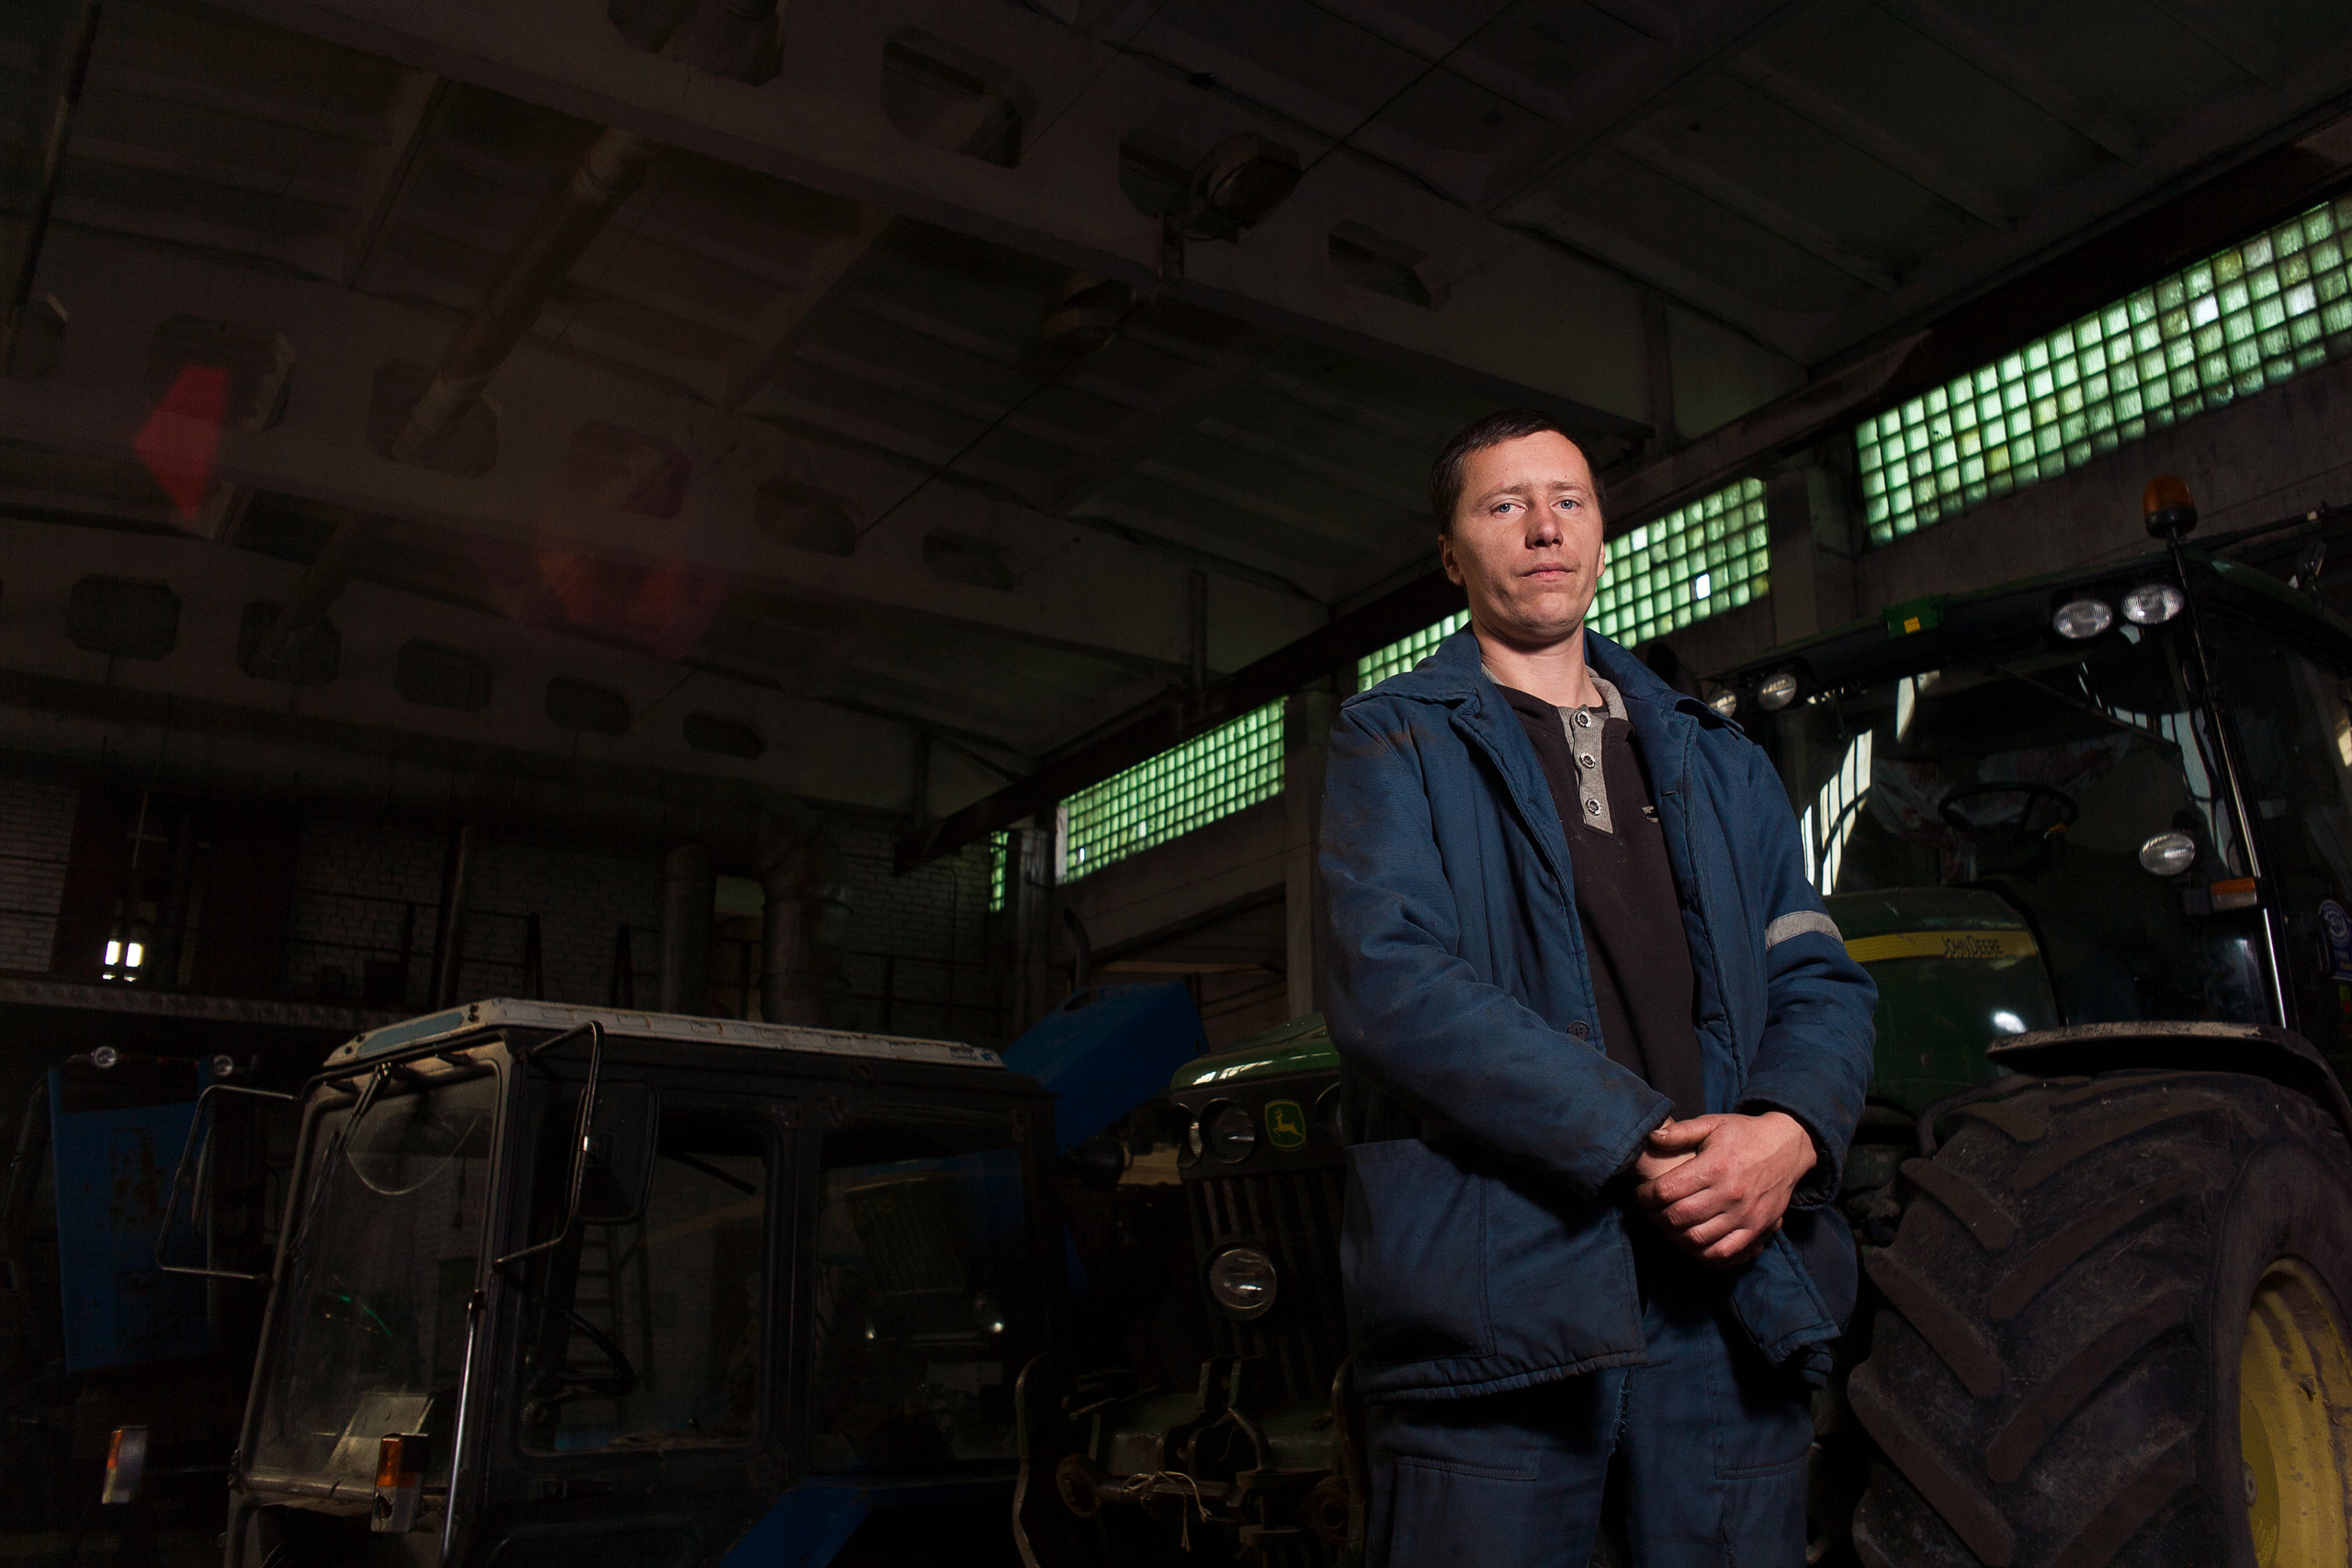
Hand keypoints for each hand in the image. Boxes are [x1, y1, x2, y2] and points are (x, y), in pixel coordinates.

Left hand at [1635, 1111, 1817, 1268]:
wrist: (1788, 1147)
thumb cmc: (1744, 1134)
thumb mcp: (1713, 1123)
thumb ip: (1681, 1131)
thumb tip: (1651, 1137)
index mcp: (1715, 1167)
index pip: (1667, 1190)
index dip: (1645, 1196)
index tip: (1641, 1194)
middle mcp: (1730, 1194)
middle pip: (1678, 1217)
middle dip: (1656, 1217)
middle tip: (1651, 1211)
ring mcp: (1745, 1215)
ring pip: (1697, 1239)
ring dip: (1675, 1236)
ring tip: (1669, 1225)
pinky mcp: (1757, 1230)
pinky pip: (1724, 1253)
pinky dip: (1702, 1254)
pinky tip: (1692, 1242)